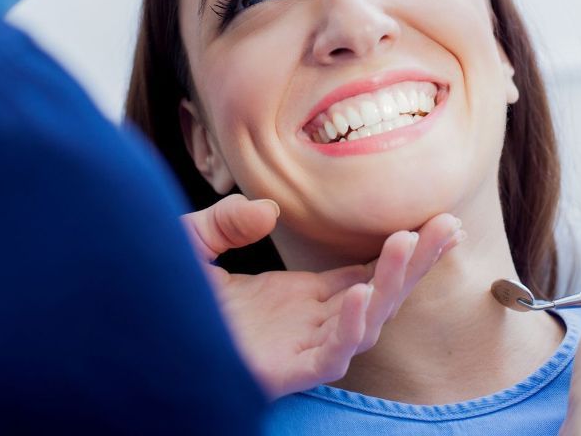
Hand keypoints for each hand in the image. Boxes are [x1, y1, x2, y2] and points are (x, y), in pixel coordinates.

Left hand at [181, 194, 464, 398]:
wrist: (130, 332)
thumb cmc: (162, 296)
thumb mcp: (194, 242)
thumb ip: (227, 221)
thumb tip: (269, 210)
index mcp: (297, 296)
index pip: (363, 271)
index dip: (400, 251)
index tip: (436, 222)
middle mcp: (306, 322)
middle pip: (378, 292)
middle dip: (416, 263)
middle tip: (450, 226)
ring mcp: (296, 347)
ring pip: (364, 323)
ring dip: (390, 285)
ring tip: (409, 243)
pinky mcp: (280, 372)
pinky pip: (328, 356)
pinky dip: (349, 329)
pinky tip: (359, 293)